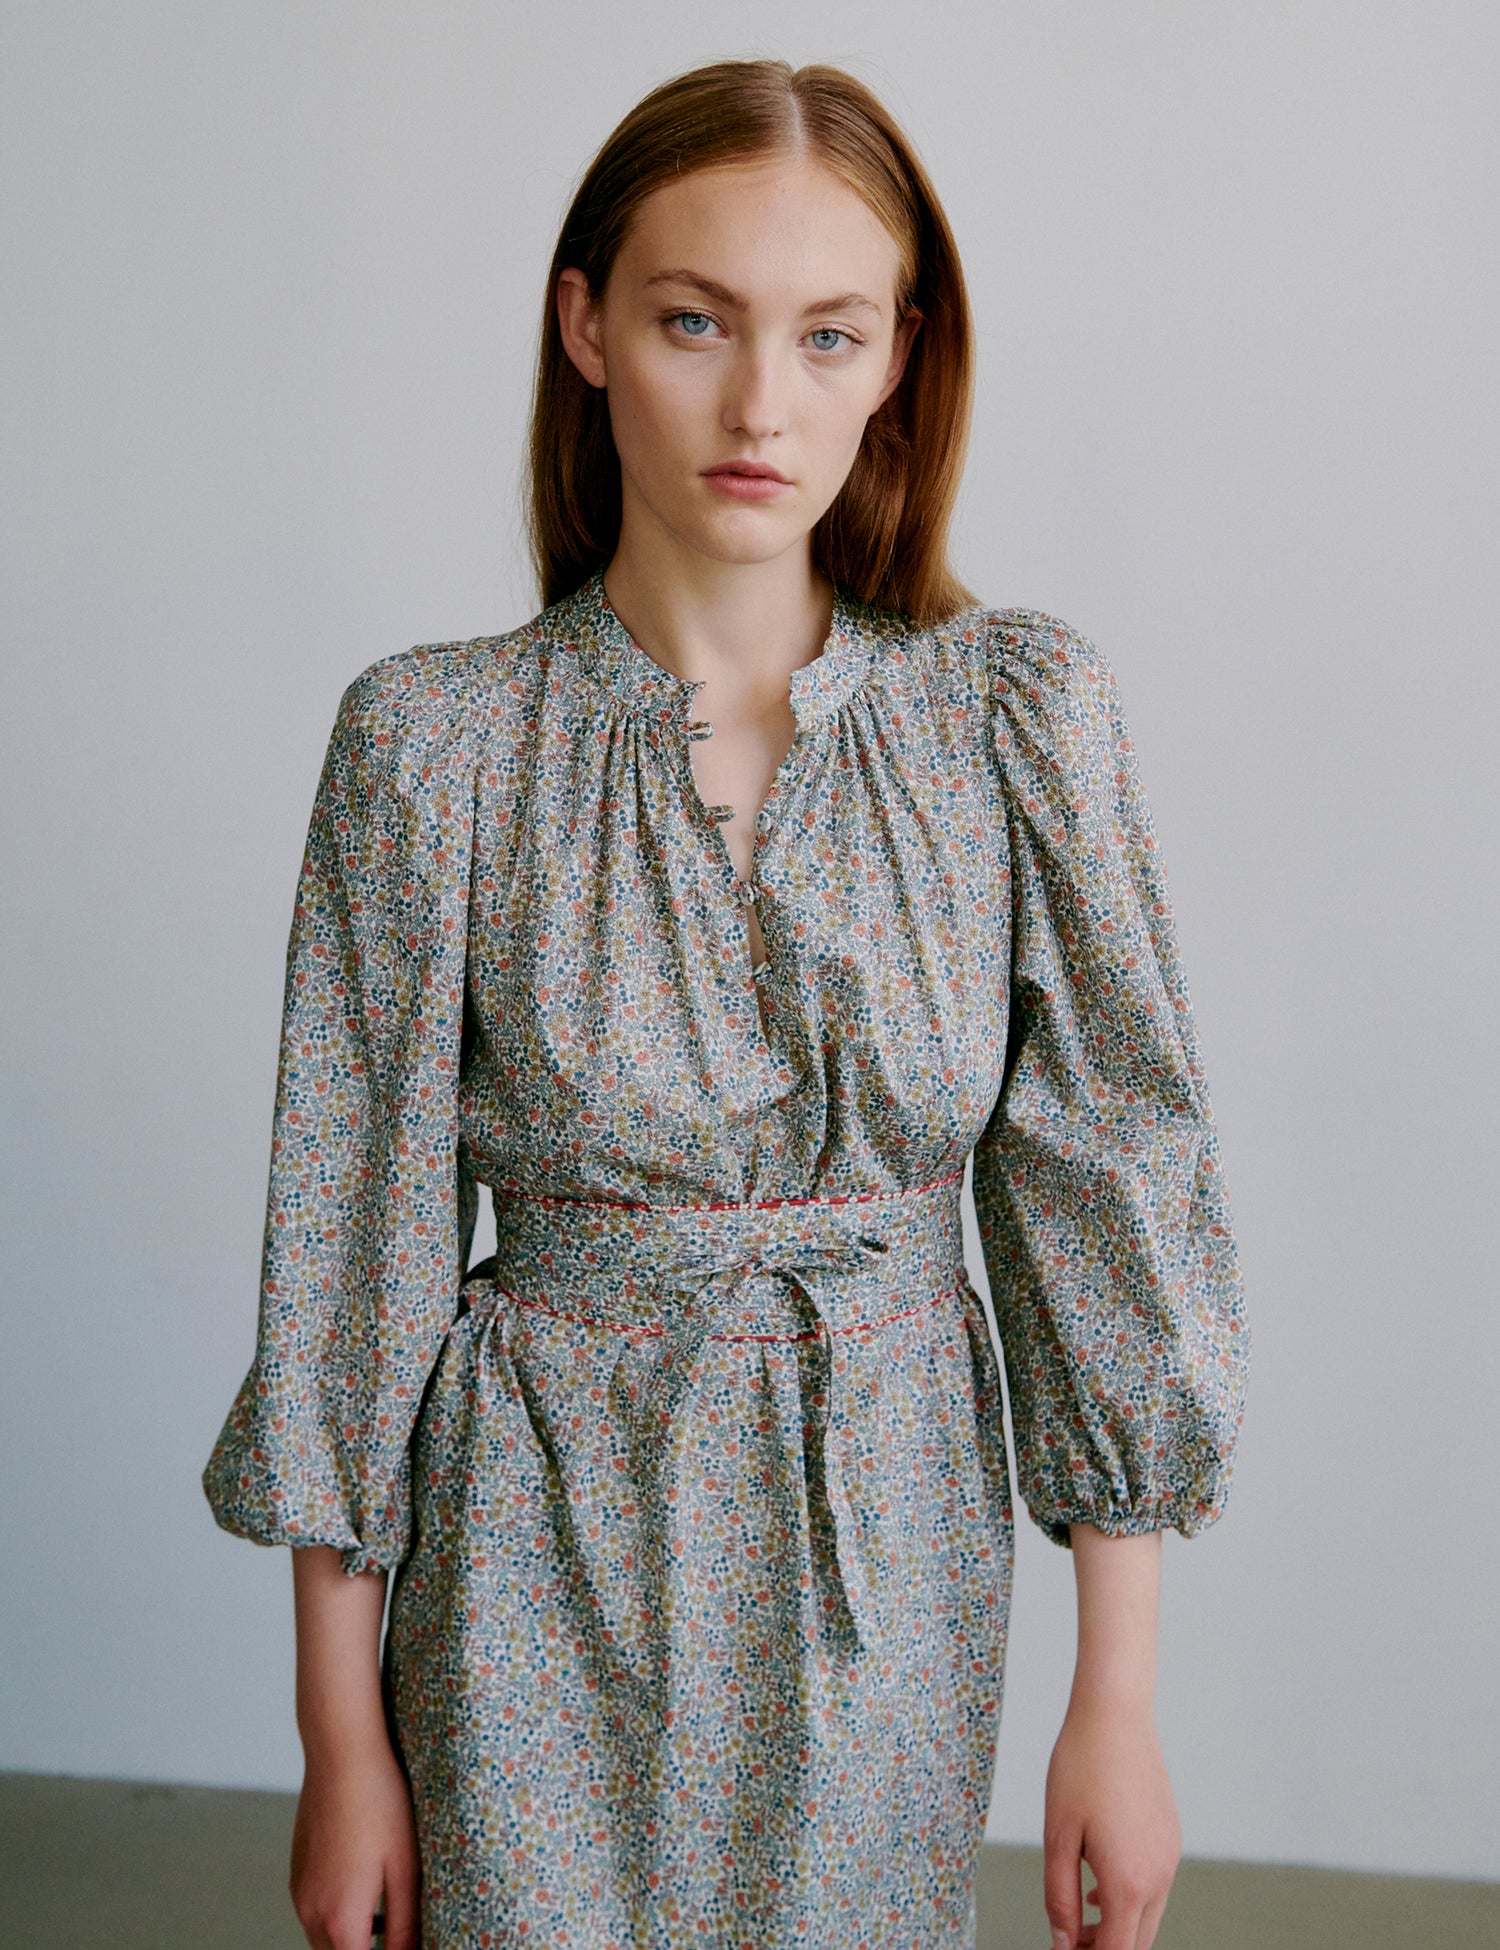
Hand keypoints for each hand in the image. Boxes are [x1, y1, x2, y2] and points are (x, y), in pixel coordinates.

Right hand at [290, 1741, 420, 1949]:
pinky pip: (315, 1912)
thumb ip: (406, 1924)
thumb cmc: (379, 1805)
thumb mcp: (405, 1867)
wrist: (341, 1755)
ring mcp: (299, 1892)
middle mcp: (311, 1913)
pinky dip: (337, 1916)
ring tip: (388, 1921)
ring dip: (351, 1940)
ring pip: (324, 1939)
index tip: (405, 1944)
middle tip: (399, 1936)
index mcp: (341, 1920)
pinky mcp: (297, 1872)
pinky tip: (366, 1888)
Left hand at [1042, 1694, 1180, 1949]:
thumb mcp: (1058, 1837)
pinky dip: (1130, 1897)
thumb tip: (1064, 1943)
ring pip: (1148, 1914)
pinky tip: (1100, 1882)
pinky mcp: (1171, 1837)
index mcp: (1129, 1882)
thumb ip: (1060, 1898)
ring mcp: (1170, 1856)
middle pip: (1137, 1941)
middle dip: (1105, 1947)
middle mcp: (1159, 1876)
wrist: (1115, 1714)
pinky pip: (1154, 1884)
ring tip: (1080, 1915)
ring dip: (1118, 1925)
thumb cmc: (1079, 1769)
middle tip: (1068, 1940)